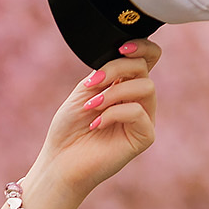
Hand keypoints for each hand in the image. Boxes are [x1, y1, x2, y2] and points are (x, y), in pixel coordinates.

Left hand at [18, 38, 161, 208]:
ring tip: (91, 106)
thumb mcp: (85, 90)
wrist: (60, 161)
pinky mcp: (144, 136)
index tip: (122, 47)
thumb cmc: (69, 129)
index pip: (148, 58)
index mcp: (124, 85)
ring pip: (146, 88)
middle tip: (91, 84)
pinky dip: (114, 113)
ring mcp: (143, 118)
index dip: (143, 47)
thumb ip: (106, 71)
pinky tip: (96, 124)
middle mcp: (137, 100)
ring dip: (114, 93)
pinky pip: (138, 112)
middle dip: (116, 69)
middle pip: (144, 69)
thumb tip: (124, 55)